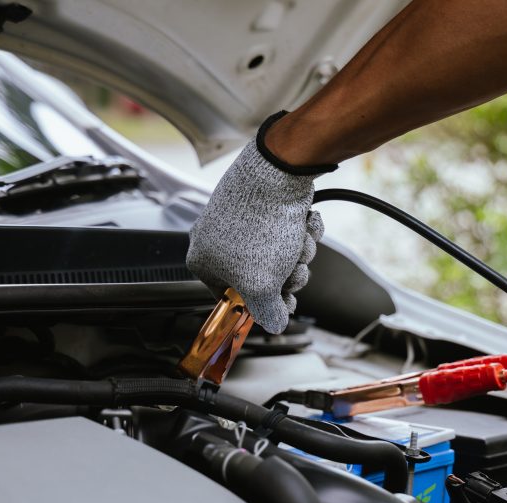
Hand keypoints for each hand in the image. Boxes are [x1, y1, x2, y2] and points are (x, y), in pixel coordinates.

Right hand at [186, 113, 333, 333]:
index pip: (233, 299)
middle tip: (294, 268)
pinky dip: (300, 231)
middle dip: (287, 275)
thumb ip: (267, 314)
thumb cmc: (261, 228)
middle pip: (260, 278)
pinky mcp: (261, 205)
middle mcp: (215, 240)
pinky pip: (284, 232)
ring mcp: (239, 221)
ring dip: (298, 253)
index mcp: (203, 262)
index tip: (282, 304)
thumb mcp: (262, 286)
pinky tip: (303, 222)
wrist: (279, 173)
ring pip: (278, 255)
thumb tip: (274, 325)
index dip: (263, 304)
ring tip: (299, 240)